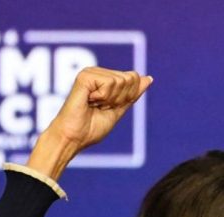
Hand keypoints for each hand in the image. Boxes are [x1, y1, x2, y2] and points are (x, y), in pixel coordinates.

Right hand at [27, 67, 152, 179]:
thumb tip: (148, 78)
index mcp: (104, 78)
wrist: (75, 137)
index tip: (110, 107)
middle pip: (130, 78)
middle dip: (121, 98)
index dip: (127, 97)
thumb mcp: (119, 109)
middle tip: (101, 107)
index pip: (134, 78)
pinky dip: (103, 97)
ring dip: (111, 99)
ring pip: (121, 80)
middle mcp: (97, 72)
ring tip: (94, 105)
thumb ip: (133, 93)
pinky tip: (89, 101)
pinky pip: (110, 82)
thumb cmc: (92, 128)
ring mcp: (90, 73)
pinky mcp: (84, 76)